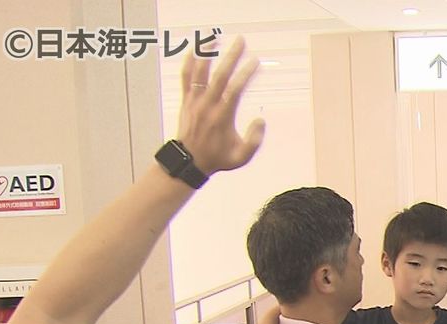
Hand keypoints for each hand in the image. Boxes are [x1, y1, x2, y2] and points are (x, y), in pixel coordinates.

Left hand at [176, 37, 264, 175]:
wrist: (189, 162)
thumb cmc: (217, 159)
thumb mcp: (241, 158)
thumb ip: (254, 140)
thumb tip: (261, 120)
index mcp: (222, 117)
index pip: (235, 90)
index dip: (245, 74)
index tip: (255, 61)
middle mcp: (207, 106)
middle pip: (219, 76)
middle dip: (231, 56)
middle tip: (241, 40)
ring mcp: (195, 102)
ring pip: (199, 72)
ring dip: (207, 53)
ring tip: (215, 37)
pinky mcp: (187, 101)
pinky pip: (186, 78)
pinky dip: (189, 62)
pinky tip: (194, 50)